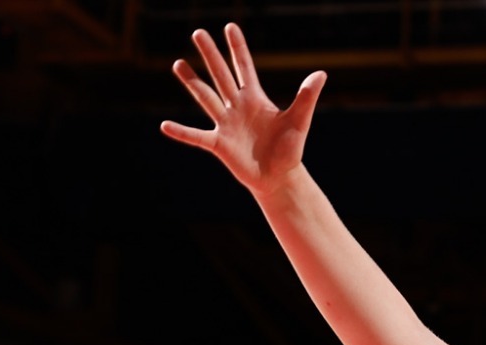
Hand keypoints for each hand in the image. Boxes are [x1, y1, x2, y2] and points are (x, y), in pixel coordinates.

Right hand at [162, 23, 326, 199]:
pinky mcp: (219, 144)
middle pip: (221, 75)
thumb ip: (306, 97)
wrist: (280, 177)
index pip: (244, 67)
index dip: (237, 48)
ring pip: (205, 97)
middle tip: (197, 32)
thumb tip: (321, 73)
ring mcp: (226, 124)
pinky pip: (196, 136)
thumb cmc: (289, 149)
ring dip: (192, 81)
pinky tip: (165, 125)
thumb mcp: (299, 121)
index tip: (229, 27)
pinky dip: (181, 131)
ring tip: (177, 63)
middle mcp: (237, 107)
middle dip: (210, 54)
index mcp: (255, 98)